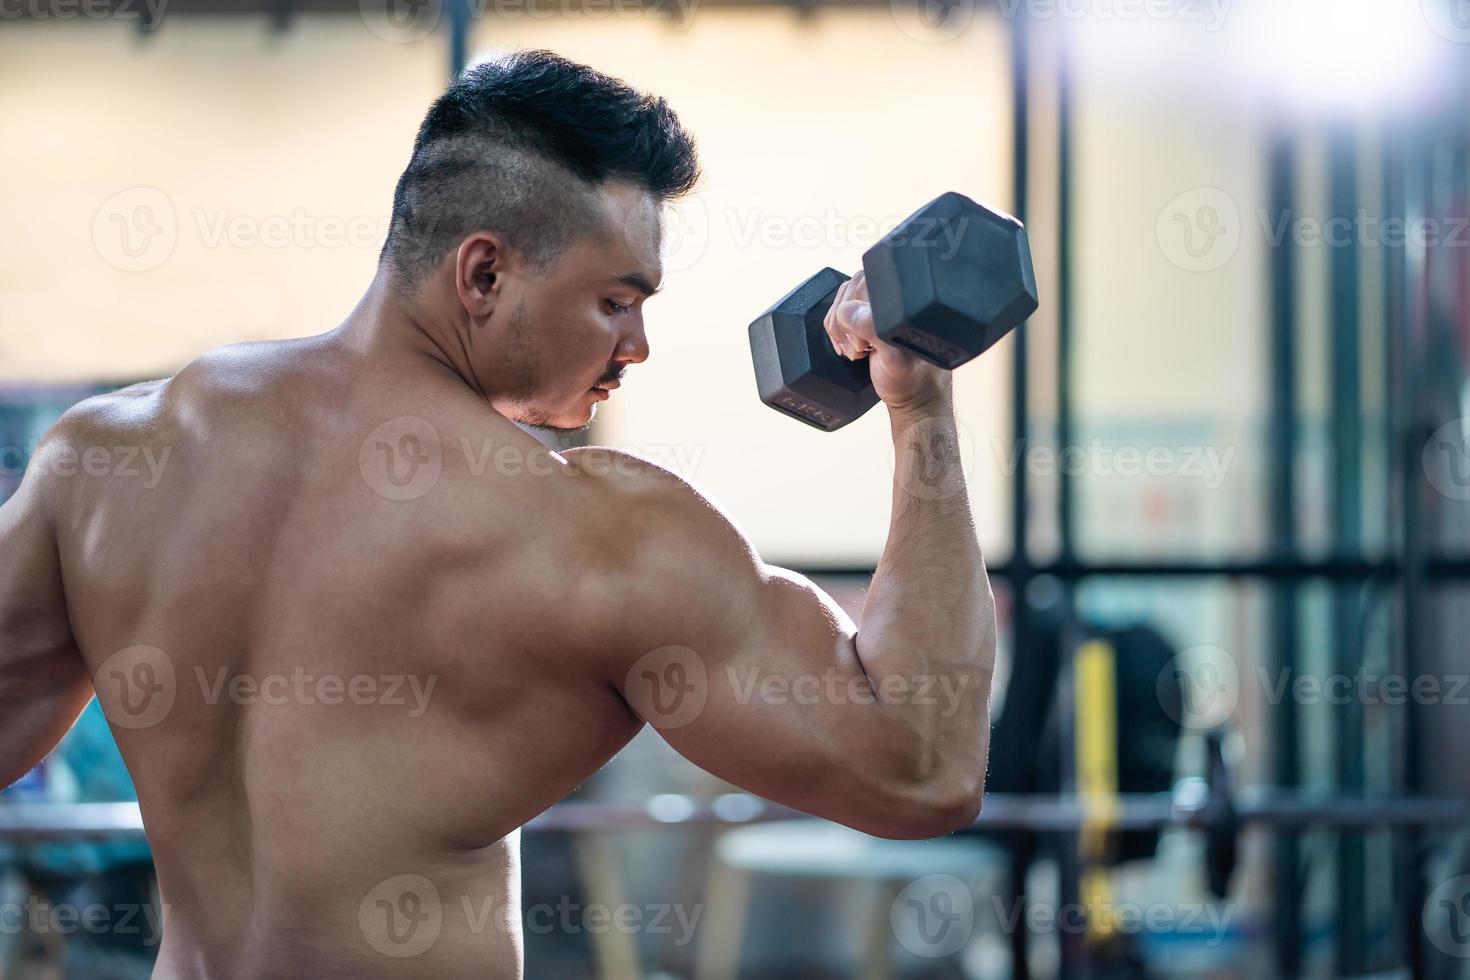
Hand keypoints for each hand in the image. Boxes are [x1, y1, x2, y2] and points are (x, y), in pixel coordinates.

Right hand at [823, 270, 950, 413]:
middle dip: (846, 323)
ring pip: (841, 299)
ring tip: (859, 350)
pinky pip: (839, 310)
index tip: (864, 340)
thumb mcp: (894, 358)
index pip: (867, 282)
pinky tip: (853, 345)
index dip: (857, 309)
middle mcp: (895, 296)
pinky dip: (837, 330)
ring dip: (840, 329)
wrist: (909, 396)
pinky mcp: (867, 314)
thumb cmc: (911, 378)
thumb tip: (847, 311)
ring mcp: (879, 303)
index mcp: (907, 299)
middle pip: (850, 289)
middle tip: (862, 348)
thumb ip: (874, 331)